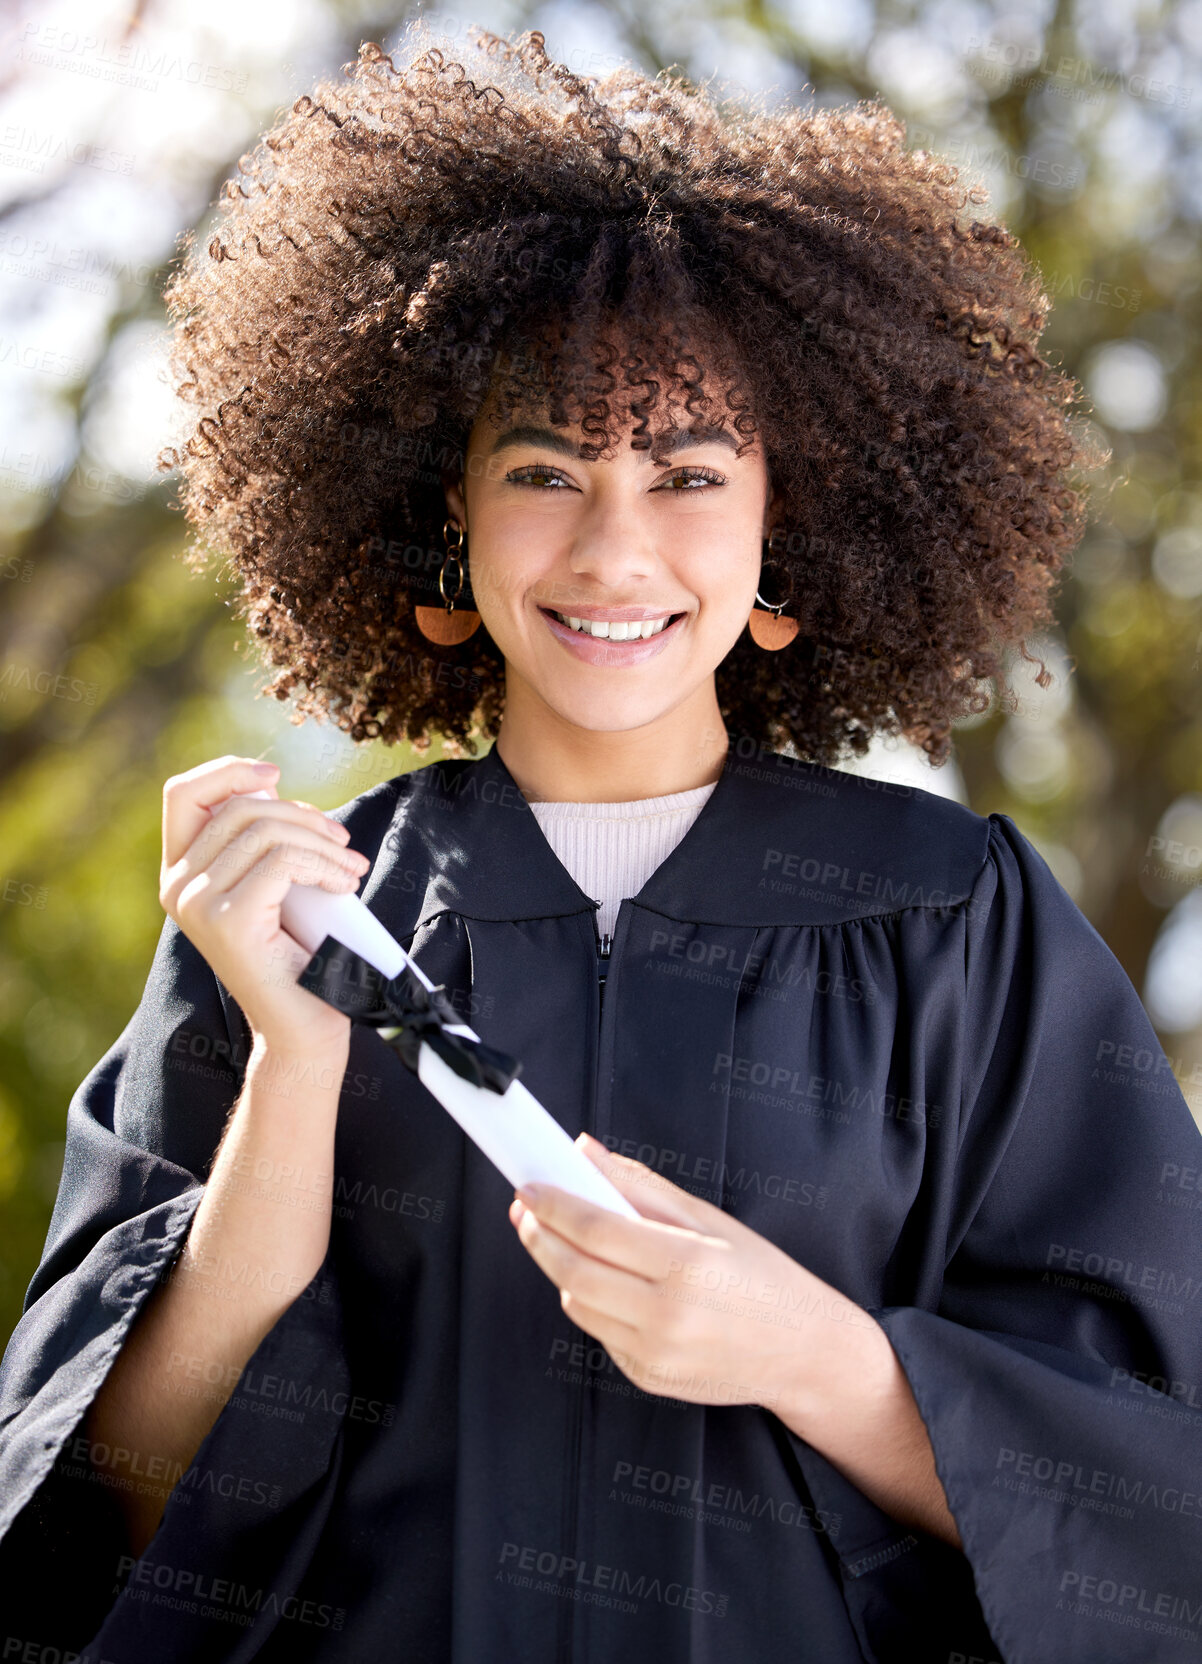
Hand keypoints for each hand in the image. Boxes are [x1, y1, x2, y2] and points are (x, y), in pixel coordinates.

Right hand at [159, 755, 370, 1057]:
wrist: (303, 1026)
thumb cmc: (298, 954)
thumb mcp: (274, 884)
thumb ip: (260, 841)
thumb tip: (269, 785)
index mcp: (181, 873)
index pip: (182, 794)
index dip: (228, 771)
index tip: (275, 777)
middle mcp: (178, 887)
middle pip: (240, 808)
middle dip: (302, 815)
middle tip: (342, 844)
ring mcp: (197, 904)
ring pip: (267, 832)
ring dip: (323, 843)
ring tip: (351, 869)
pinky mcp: (228, 921)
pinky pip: (283, 861)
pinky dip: (325, 865)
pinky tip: (344, 885)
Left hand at [508, 1133, 870, 1417]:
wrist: (802, 1349)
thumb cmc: (761, 1274)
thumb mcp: (709, 1219)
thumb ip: (640, 1185)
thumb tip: (584, 1152)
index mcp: (686, 1264)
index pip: (595, 1228)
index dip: (553, 1204)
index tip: (529, 1186)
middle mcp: (666, 1315)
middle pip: (571, 1270)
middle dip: (538, 1236)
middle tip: (526, 1211)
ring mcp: (654, 1354)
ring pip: (576, 1304)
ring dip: (561, 1268)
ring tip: (568, 1241)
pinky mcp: (646, 1376)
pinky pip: (598, 1331)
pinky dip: (592, 1301)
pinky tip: (610, 1282)